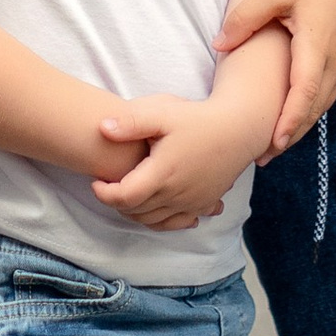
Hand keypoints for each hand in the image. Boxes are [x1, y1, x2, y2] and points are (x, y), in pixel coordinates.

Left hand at [91, 95, 242, 229]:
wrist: (239, 129)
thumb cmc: (198, 118)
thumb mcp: (162, 112)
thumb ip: (131, 121)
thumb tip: (102, 128)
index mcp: (163, 173)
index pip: (124, 197)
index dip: (104, 194)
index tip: (96, 181)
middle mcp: (177, 194)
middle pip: (136, 211)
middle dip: (116, 202)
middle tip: (108, 185)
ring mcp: (192, 202)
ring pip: (155, 221)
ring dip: (135, 213)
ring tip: (127, 193)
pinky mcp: (204, 203)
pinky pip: (177, 223)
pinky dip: (160, 221)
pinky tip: (154, 208)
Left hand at [219, 0, 335, 155]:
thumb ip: (246, 16)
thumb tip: (218, 44)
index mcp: (317, 47)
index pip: (304, 93)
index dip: (289, 121)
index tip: (273, 144)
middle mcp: (335, 63)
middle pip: (312, 110)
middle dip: (288, 136)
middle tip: (260, 158)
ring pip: (321, 106)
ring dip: (299, 127)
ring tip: (272, 146)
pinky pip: (327, 95)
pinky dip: (309, 111)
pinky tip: (293, 118)